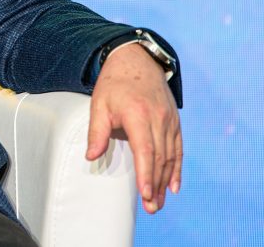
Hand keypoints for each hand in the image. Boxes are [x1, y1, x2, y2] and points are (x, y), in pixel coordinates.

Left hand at [86, 43, 181, 213]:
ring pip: (170, 156)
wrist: (136, 61)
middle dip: (155, 184)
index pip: (145, 149)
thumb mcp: (99, 104)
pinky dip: (176, 168)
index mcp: (138, 114)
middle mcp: (158, 119)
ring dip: (165, 181)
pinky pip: (178, 148)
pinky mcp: (174, 122)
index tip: (144, 193)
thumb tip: (90, 156)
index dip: (145, 172)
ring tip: (158, 202)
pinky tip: (173, 186)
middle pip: (159, 157)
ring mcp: (169, 121)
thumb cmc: (114, 84)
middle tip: (151, 207)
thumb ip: (96, 131)